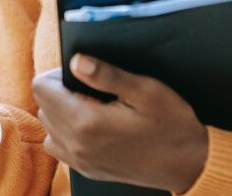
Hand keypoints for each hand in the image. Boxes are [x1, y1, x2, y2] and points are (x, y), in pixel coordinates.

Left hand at [31, 54, 207, 193]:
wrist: (189, 164)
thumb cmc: (172, 124)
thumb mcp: (145, 90)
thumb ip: (106, 75)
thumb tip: (75, 60)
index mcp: (87, 122)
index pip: (42, 88)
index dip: (57, 72)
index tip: (82, 71)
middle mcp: (77, 145)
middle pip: (42, 107)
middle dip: (59, 90)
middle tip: (91, 85)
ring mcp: (81, 162)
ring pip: (48, 128)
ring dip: (60, 111)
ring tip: (90, 103)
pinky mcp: (88, 170)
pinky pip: (59, 147)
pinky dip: (66, 132)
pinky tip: (91, 123)